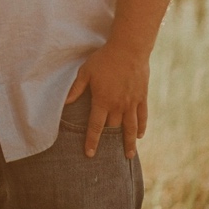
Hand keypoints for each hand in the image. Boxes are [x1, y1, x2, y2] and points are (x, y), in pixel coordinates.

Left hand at [65, 41, 148, 159]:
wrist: (129, 49)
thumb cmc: (104, 59)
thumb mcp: (86, 72)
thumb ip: (76, 89)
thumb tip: (65, 103)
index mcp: (102, 101)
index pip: (95, 126)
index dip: (92, 141)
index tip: (90, 154)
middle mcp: (118, 106)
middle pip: (113, 129)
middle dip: (111, 143)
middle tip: (109, 159)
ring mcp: (132, 103)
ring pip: (131, 128)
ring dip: (129, 143)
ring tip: (129, 156)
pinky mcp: (142, 97)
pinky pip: (142, 116)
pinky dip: (141, 127)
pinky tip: (140, 135)